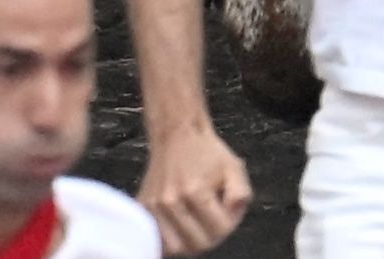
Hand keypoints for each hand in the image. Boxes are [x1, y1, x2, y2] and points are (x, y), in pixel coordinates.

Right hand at [138, 127, 252, 255]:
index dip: (230, 225)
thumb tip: (233, 216)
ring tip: (198, 225)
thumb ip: (241, 195)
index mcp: (196, 191)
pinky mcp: (142, 209)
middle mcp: (171, 202)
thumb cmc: (207, 152)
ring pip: (175, 248)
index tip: (229, 212)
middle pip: (197, 245)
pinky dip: (171, 240)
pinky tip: (181, 227)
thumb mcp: (234, 167)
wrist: (176, 136)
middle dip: (212, 237)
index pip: (219, 231)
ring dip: (190, 242)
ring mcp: (153, 208)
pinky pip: (157, 240)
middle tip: (215, 221)